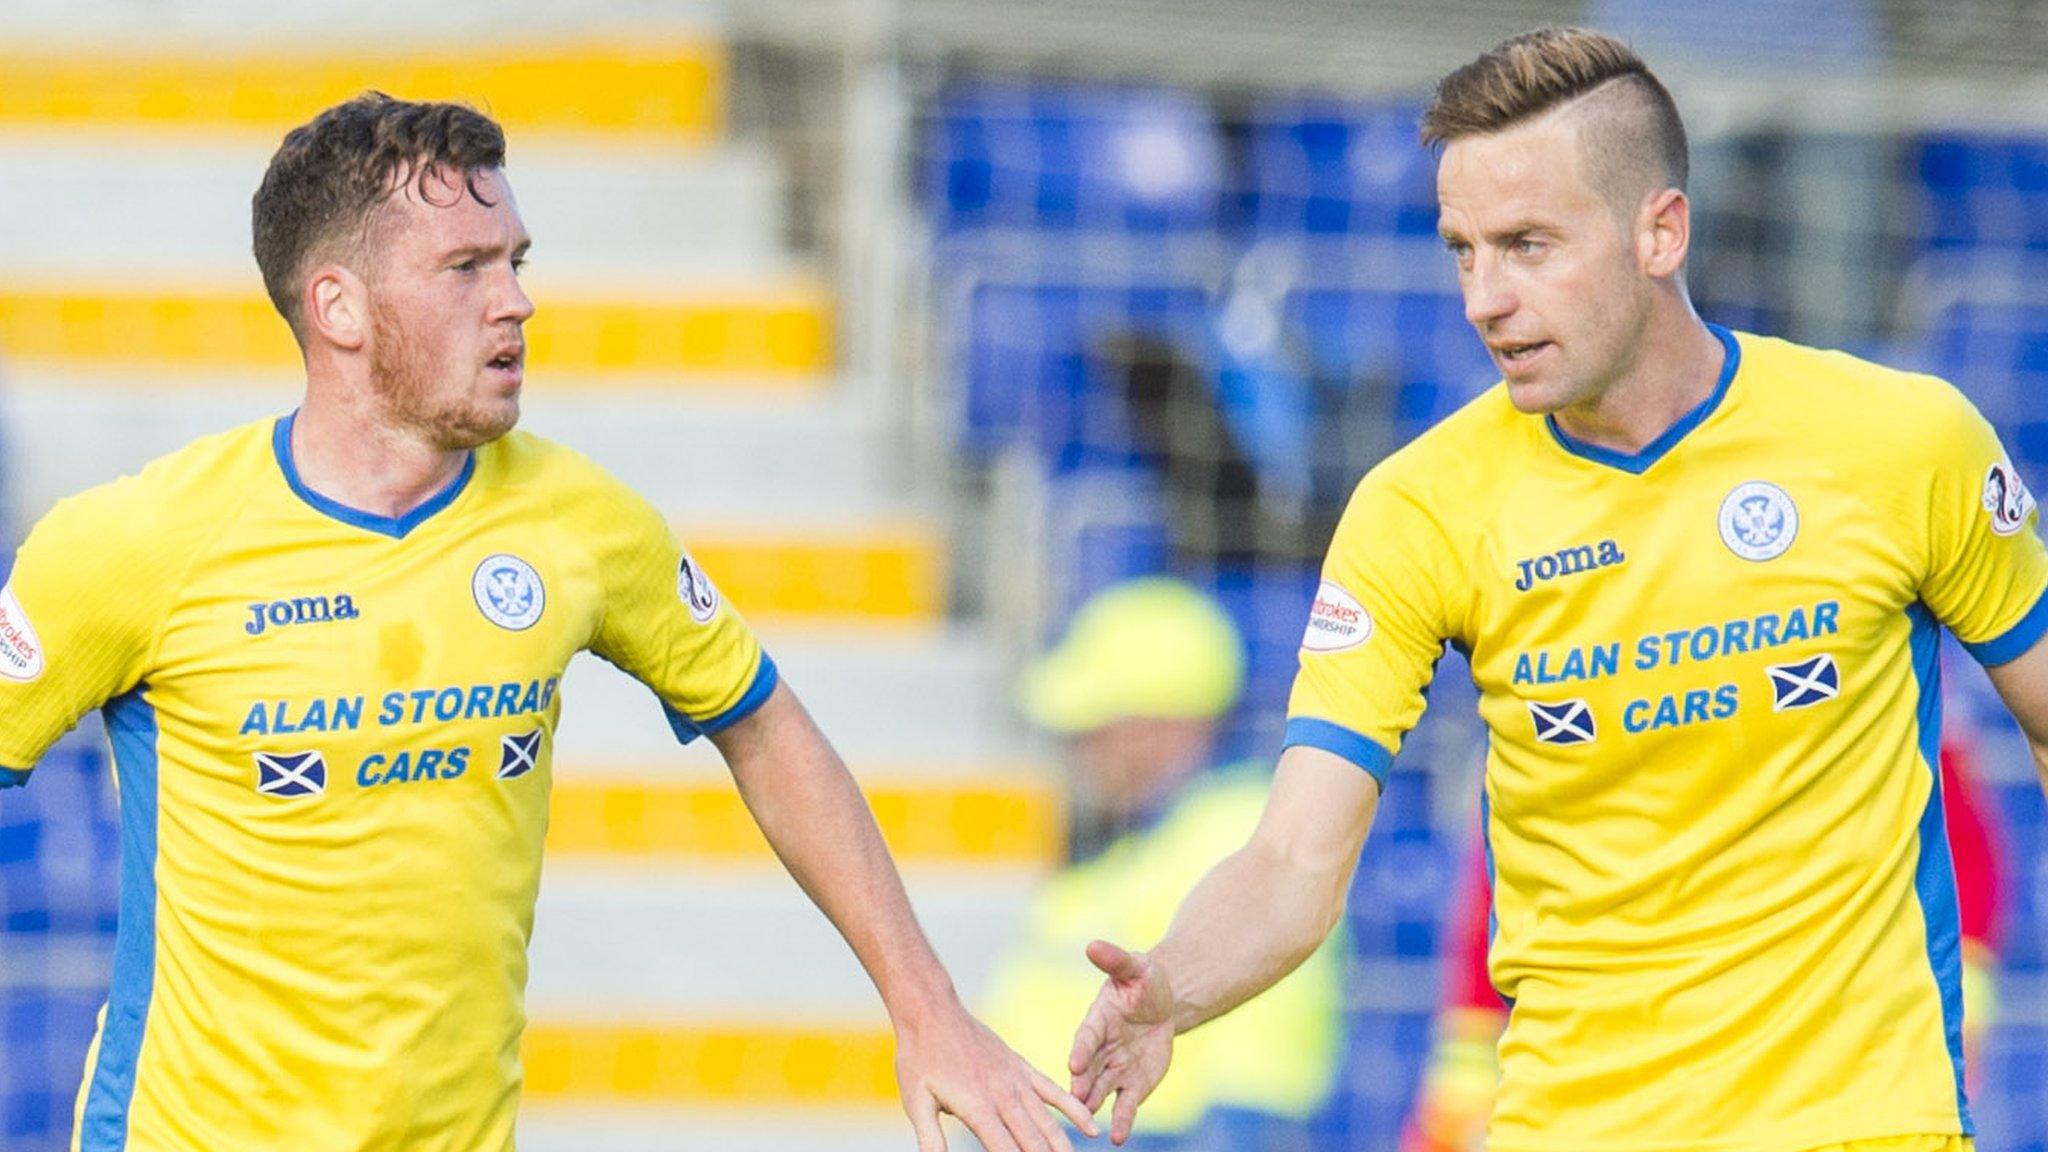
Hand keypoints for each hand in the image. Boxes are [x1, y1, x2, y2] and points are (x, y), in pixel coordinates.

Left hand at [896, 1001, 1099, 1151]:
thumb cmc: (918, 1059)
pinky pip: (1054, 1091)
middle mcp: (1002, 1095)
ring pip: (1047, 1120)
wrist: (932, 1013)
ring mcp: (1016, 1080)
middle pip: (1031, 1141)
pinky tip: (1090, 1128)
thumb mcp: (916, 1103)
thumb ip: (930, 1139)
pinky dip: (1073, 1109)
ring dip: (1062, 1145)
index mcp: (976, 1107)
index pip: (1004, 1150)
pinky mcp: (1022, 1068)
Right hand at [1067, 940, 1175, 1144]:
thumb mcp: (1135, 967)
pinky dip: (1121, 1122)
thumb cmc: (1144, 980)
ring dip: (1094, 1106)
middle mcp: (1101, 1049)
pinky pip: (1125, 1106)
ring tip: (1089, 1121)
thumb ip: (1115, 960)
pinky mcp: (1132, 1086)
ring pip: (1101, 1091)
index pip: (1087, 1037)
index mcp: (1097, 1020)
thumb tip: (1093, 944)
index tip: (1073, 1063)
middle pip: (1089, 1070)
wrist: (1163, 1004)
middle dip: (1083, 1084)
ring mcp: (1115, 1070)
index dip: (1081, 1050)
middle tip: (1076, 1099)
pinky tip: (1117, 1138)